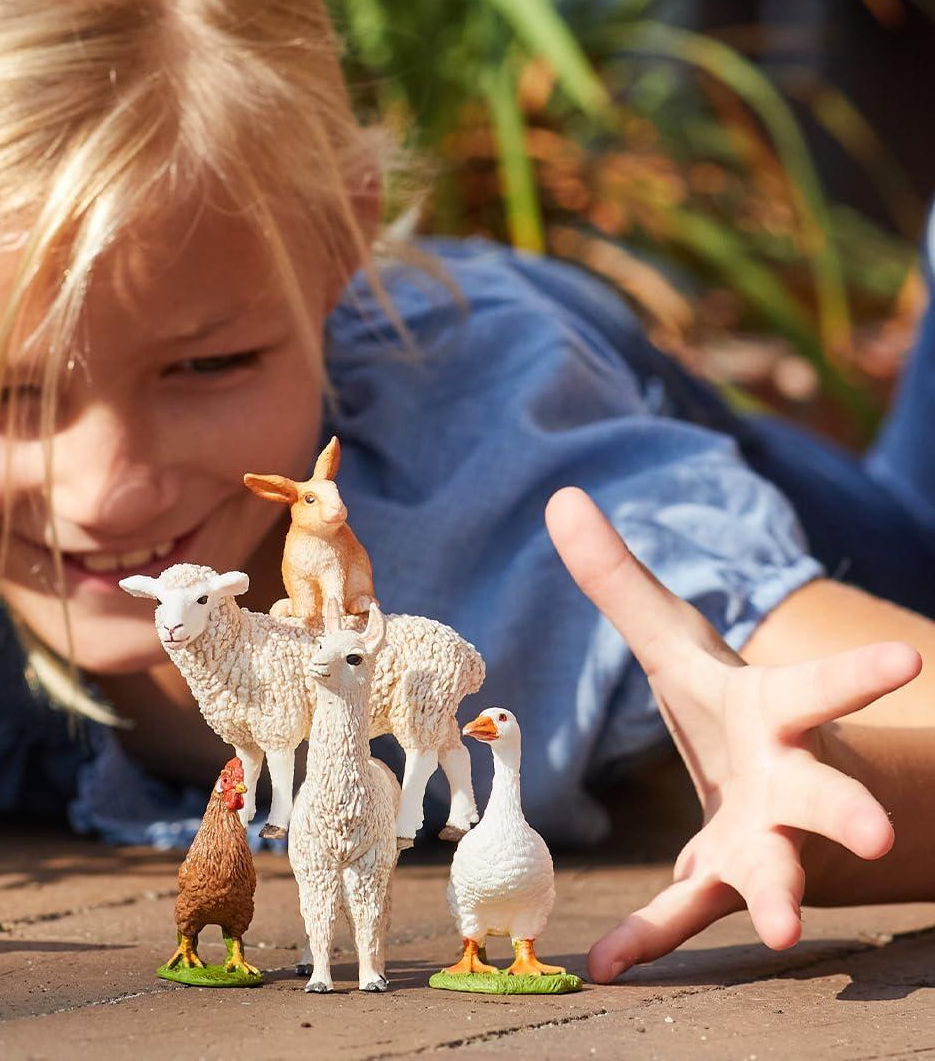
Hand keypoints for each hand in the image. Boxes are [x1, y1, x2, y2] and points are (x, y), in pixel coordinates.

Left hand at [545, 487, 920, 983]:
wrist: (772, 783)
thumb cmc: (730, 704)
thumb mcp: (674, 640)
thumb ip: (617, 579)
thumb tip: (560, 496)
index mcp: (772, 715)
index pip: (818, 690)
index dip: (857, 676)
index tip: (909, 662)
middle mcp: (783, 782)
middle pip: (823, 798)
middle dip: (847, 812)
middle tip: (875, 833)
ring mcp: (760, 838)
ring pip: (779, 869)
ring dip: (781, 894)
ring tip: (787, 929)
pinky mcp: (721, 879)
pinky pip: (688, 913)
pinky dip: (650, 937)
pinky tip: (608, 965)